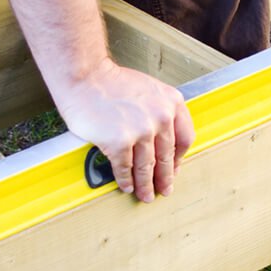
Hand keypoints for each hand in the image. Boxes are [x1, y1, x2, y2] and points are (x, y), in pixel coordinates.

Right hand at [54, 59, 195, 202]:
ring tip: (145, 195)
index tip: (174, 169)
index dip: (179, 159)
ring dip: (146, 185)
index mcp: (172, 102)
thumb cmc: (110, 81)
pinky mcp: (119, 142)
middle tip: (164, 190)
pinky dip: (126, 180)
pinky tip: (126, 186)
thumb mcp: (149, 89)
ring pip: (147, 166)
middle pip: (166, 157)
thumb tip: (160, 140)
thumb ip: (159, 111)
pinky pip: (125, 168)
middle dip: (165, 178)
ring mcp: (141, 131)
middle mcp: (161, 117)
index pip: (184, 138)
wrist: (85, 76)